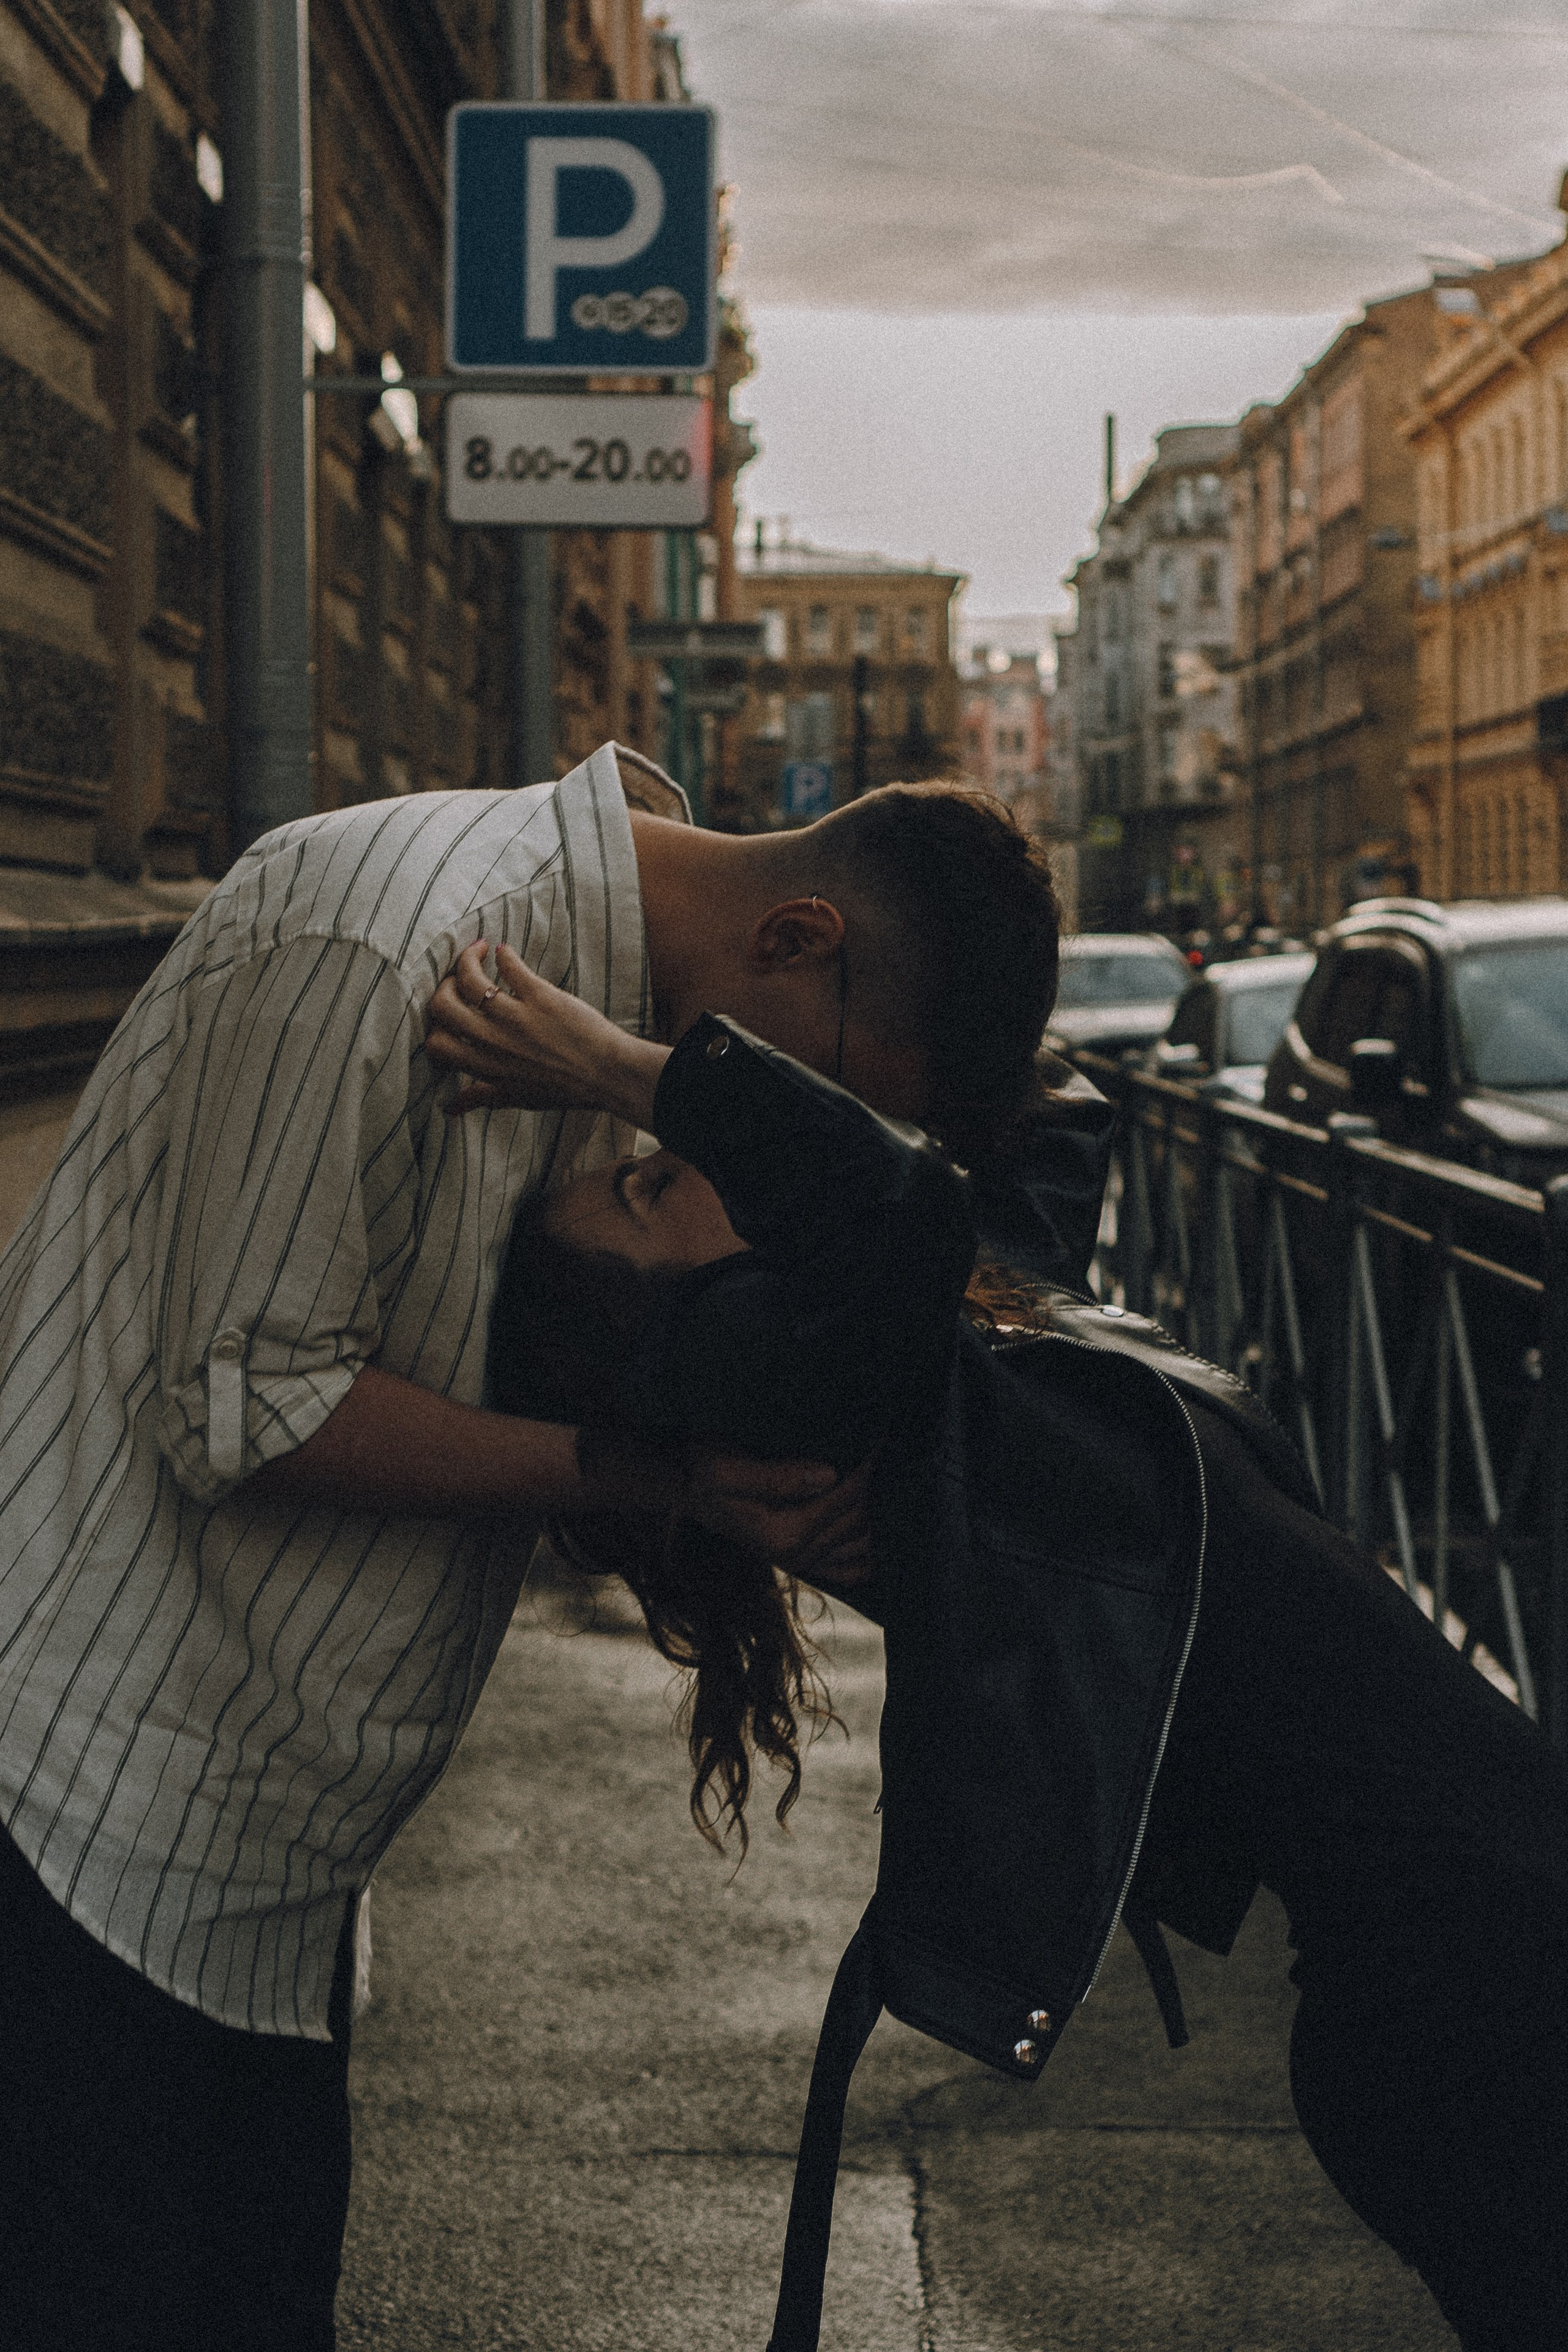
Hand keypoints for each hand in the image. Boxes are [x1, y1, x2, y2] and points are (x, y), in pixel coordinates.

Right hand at [427, 940, 668, 1120]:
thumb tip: (450, 1107)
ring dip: (467, 958)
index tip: (452, 1011)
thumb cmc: (564, 1089)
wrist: (609, 1075)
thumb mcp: (517, 1098)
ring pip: (470, 979)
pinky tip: (503, 951)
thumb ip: (481, 1096)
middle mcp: (495, 1042)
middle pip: (443, 1005)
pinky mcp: (541, 997)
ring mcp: (517, 1018)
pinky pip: (511, 966)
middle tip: (459, 977)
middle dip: (445, 985)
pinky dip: (503, 954)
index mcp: (486, 1067)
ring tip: (478, 951)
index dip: (435, 1024)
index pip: (436, 1043)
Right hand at [685, 1449, 875, 1585]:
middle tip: (888, 1450)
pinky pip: (848, 1569)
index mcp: (784, 1533)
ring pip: (863, 1543)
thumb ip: (778, 1476)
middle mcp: (796, 1554)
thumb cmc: (700, 1468)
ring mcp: (799, 1561)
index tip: (881, 1437)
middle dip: (879, 1485)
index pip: (846, 1497)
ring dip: (879, 1514)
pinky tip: (878, 1528)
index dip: (868, 1465)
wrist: (679, 1484)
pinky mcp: (799, 1558)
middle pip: (860, 1519)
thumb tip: (830, 1474)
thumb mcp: (728, 1467)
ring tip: (885, 1478)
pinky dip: (868, 1552)